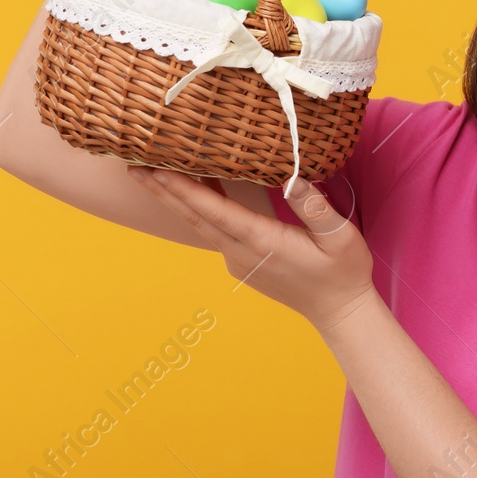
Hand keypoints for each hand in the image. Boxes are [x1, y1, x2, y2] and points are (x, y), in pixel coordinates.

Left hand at [128, 166, 375, 329]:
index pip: (213, 211)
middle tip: (133, 166)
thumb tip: (294, 175)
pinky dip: (196, 208)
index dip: (183, 189)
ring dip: (174, 199)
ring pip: (199, 224)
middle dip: (163, 191)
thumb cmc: (343, 272)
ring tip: (150, 175)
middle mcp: (242, 251)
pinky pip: (213, 230)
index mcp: (262, 241)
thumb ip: (315, 207)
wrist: (339, 311)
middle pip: (193, 217)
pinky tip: (192, 192)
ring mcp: (238, 259)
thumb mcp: (340, 237)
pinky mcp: (242, 261)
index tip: (156, 169)